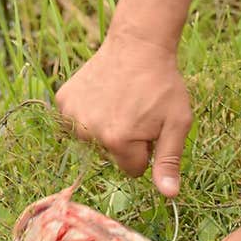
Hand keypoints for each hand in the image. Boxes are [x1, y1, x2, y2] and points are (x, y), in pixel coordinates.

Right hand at [55, 28, 192, 195]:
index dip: (146, 151)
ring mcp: (72, 115)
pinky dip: (88, 113)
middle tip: (136, 110)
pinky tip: (103, 94)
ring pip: (93, 140)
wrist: (138, 44)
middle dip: (125, 140)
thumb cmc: (163, 85)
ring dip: (105, 127)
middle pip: (111, 155)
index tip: (150, 128)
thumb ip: (169, 161)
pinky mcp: (63, 101)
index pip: (133, 169)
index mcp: (119, 140)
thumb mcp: (177, 123)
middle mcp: (90, 132)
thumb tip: (169, 195)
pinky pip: (76, 122)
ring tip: (120, 100)